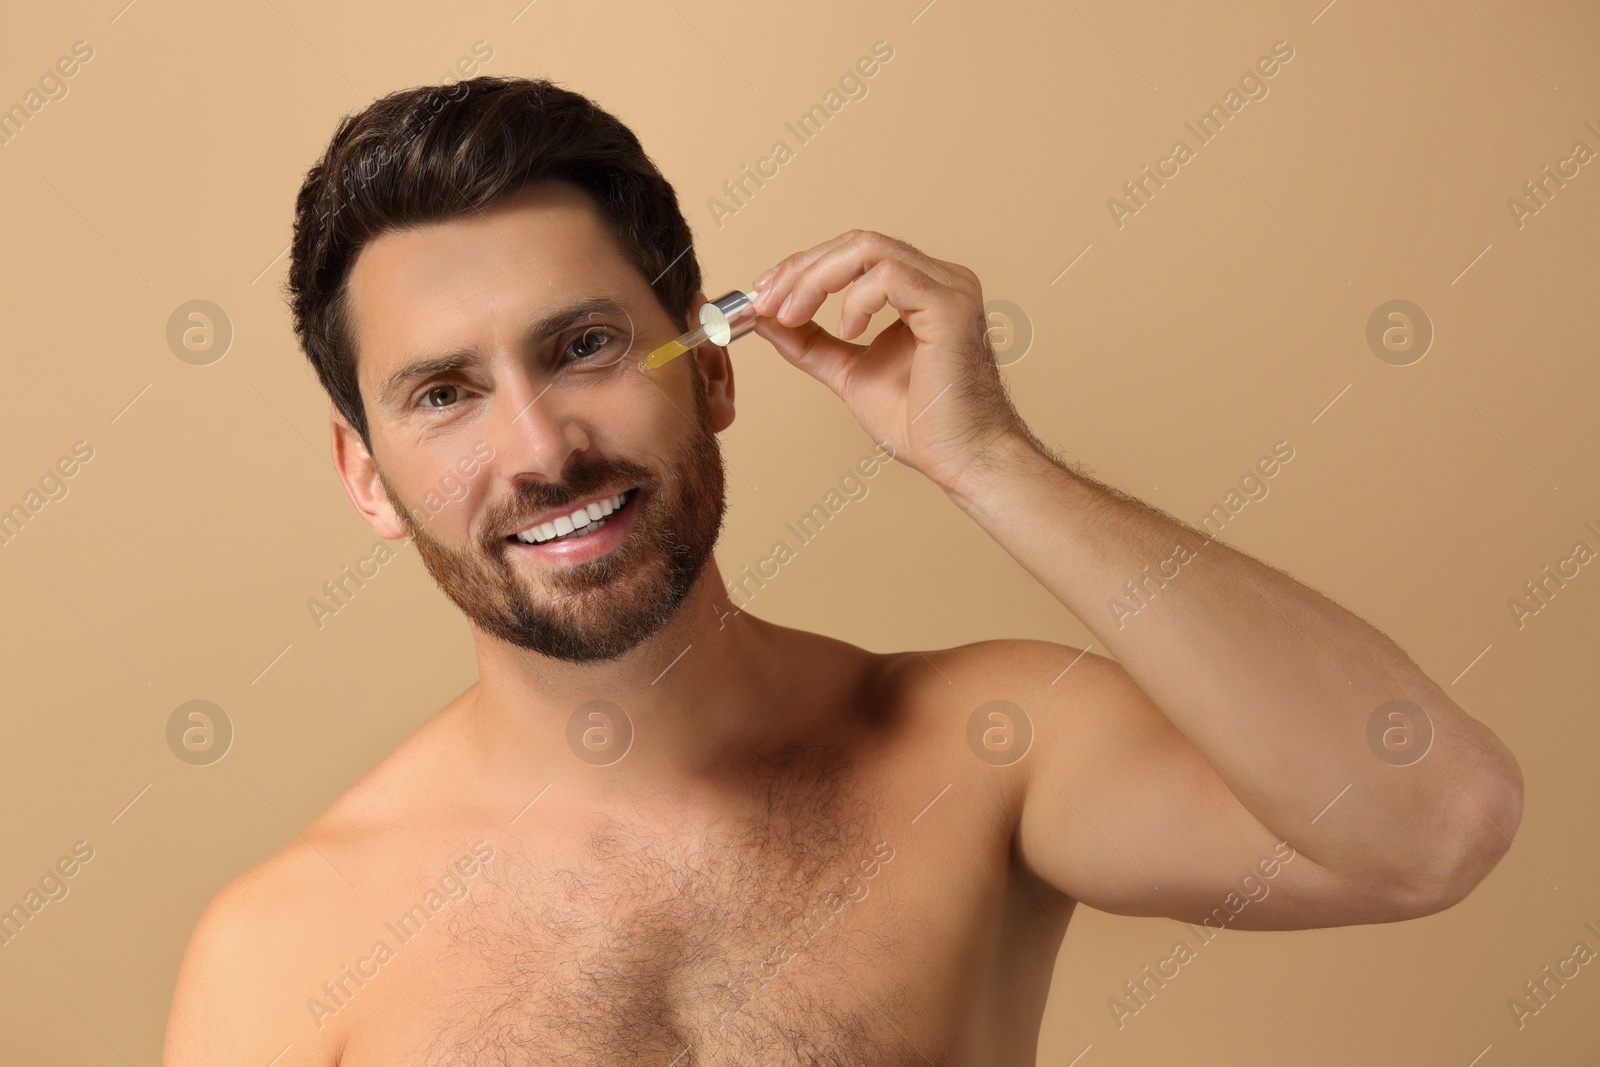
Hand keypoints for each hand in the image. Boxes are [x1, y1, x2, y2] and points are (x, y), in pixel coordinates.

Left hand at [750, 230, 1025, 493]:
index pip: (853, 254)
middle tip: (765, 302)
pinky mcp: (950, 306)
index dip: (803, 267)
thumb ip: (810, 343)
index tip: (764, 294)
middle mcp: (940, 279)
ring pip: (868, 249)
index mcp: (921, 289)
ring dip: (816, 279)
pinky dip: (854, 298)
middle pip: (856, 243)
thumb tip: (767, 319)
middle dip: (800, 270)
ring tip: (791, 316)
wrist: (960, 459)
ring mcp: (949, 288)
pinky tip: (846, 330)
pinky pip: (889, 276)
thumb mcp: (849, 372)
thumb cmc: (922, 423)